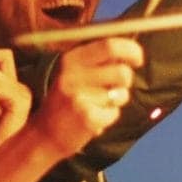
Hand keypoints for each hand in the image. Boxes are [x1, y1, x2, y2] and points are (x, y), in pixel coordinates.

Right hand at [27, 38, 143, 158]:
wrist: (44, 135)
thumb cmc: (67, 101)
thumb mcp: (74, 74)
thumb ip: (99, 61)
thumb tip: (131, 49)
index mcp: (71, 60)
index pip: (109, 45)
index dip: (131, 50)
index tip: (138, 58)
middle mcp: (73, 75)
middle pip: (121, 71)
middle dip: (128, 78)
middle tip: (121, 85)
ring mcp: (79, 97)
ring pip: (121, 94)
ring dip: (117, 100)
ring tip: (99, 105)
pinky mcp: (86, 117)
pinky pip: (115, 113)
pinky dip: (109, 117)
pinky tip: (93, 119)